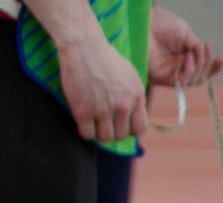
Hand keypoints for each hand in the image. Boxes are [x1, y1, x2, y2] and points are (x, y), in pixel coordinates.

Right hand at [54, 28, 146, 142]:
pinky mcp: (83, 110)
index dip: (129, 129)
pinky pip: (87, 134)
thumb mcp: (131, 76)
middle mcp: (122, 106)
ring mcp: (103, 109)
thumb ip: (135, 97)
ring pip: (105, 138)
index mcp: (136, 98)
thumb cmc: (106, 58)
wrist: (83, 45)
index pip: (139, 129)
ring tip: (94, 122)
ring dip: (99, 133)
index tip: (120, 123)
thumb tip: (136, 116)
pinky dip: (85, 132)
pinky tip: (83, 122)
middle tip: (104, 121)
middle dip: (113, 130)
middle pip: (121, 135)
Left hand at [148, 8, 220, 87]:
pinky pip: (181, 83)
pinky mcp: (161, 78)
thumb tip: (202, 61)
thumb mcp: (186, 33)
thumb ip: (196, 48)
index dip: (214, 67)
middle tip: (205, 50)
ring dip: (198, 67)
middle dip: (207, 65)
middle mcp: (177, 66)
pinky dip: (188, 73)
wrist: (143, 22)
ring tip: (190, 53)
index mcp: (183, 56)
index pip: (202, 68)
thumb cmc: (161, 24)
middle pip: (201, 76)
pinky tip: (188, 58)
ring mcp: (170, 73)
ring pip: (194, 81)